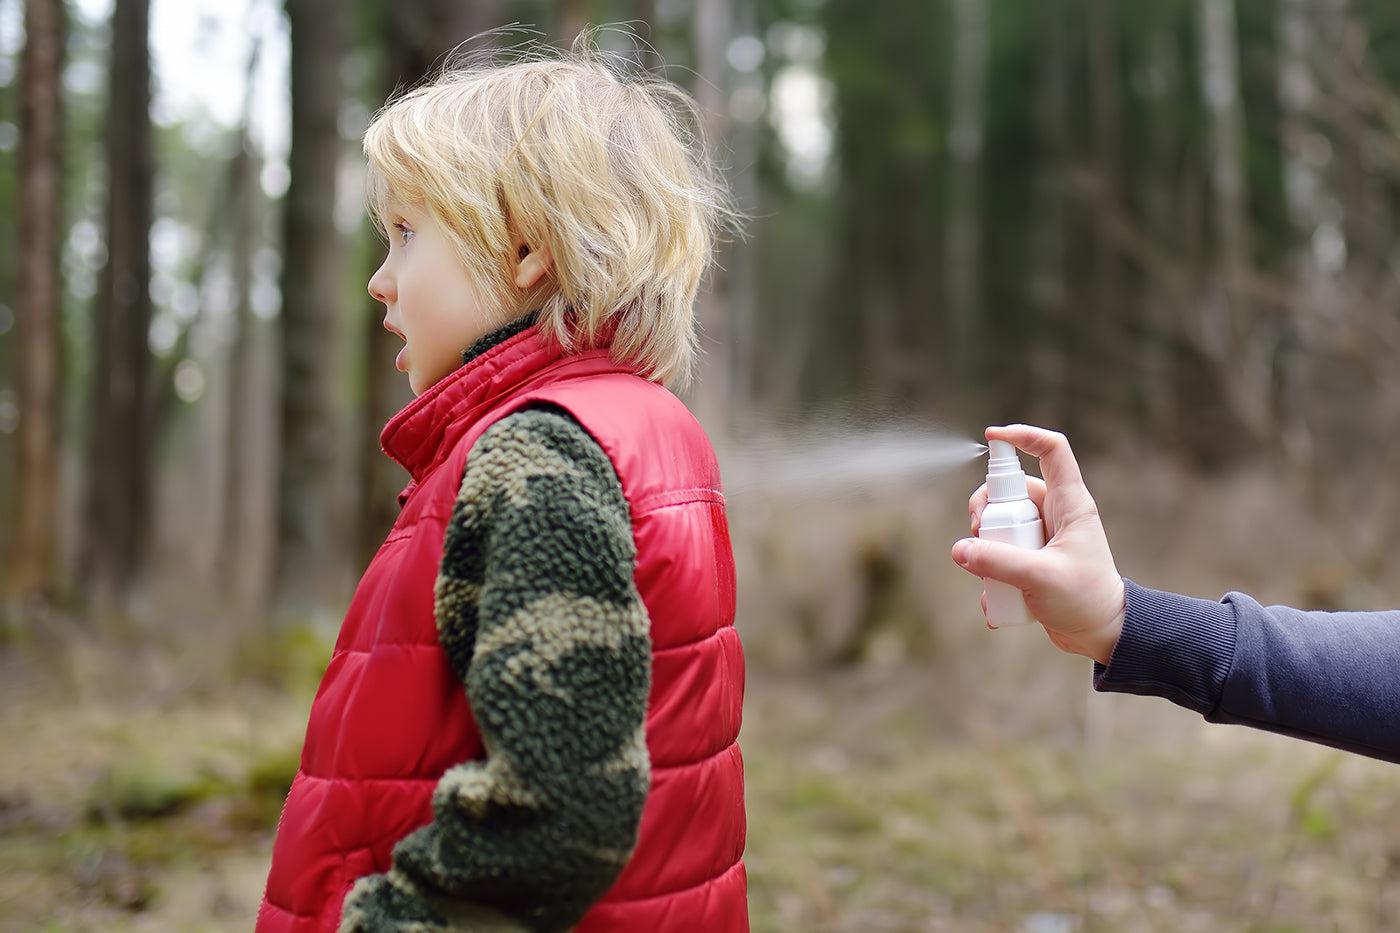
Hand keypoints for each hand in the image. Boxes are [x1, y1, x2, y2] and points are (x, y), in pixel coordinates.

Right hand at [951, 425, 1125, 664]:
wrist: (1102, 634)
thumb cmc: (1085, 600)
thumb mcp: (1041, 578)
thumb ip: (998, 561)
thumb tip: (960, 549)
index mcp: (1070, 503)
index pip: (1051, 450)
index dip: (1024, 435)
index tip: (992, 437)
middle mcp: (1055, 513)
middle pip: (1010, 490)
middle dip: (986, 509)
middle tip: (978, 533)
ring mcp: (1042, 536)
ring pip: (1000, 523)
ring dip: (985, 545)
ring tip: (986, 573)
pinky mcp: (1031, 558)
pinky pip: (999, 552)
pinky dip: (990, 574)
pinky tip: (995, 601)